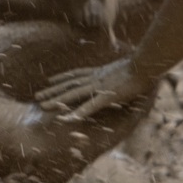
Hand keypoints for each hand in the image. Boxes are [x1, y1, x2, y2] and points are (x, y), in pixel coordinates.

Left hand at [35, 57, 155, 120]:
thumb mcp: (126, 68)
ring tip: (43, 106)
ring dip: (57, 101)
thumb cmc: (141, 65)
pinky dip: (78, 112)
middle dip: (52, 91)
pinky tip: (67, 119)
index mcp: (99, 72)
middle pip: (69, 85)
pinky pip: (90, 106)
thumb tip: (120, 74)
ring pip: (73, 95)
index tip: (49, 81)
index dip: (61, 78)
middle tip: (36, 97)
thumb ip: (119, 72)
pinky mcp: (107, 95)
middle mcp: (95, 78)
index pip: (76, 75)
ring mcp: (99, 87)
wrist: (146, 63)